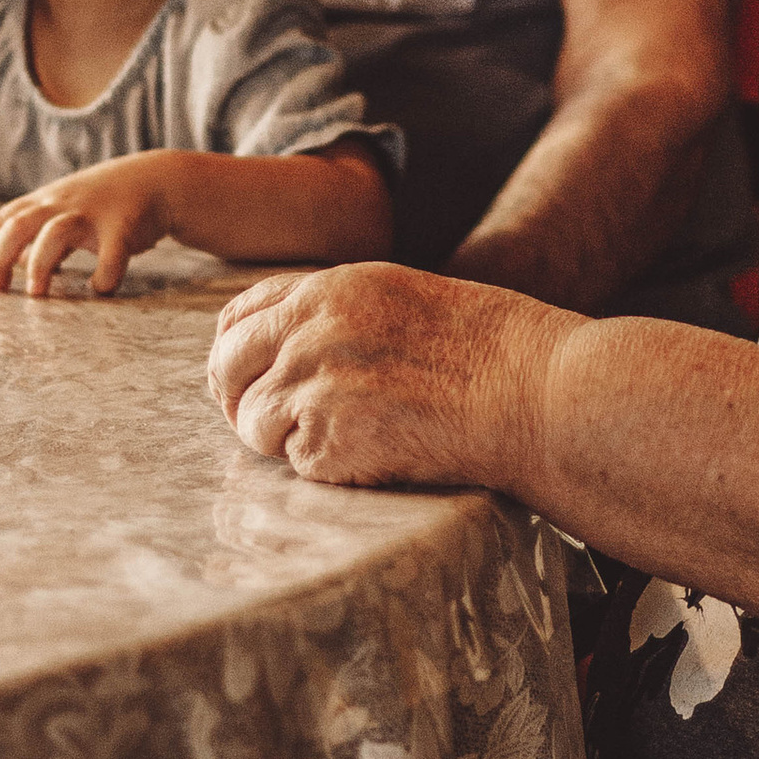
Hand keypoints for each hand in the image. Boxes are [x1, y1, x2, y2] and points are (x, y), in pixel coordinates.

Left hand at [0, 152, 177, 297]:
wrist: (155, 180)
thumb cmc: (100, 202)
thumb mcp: (63, 210)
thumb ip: (35, 234)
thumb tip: (9, 264)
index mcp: (44, 202)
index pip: (2, 219)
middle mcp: (62, 204)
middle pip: (19, 222)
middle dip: (1, 254)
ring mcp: (92, 214)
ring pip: (56, 232)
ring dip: (41, 263)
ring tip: (36, 293)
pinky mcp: (123, 227)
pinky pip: (112, 254)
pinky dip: (104, 275)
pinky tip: (99, 288)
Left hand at [206, 261, 560, 488]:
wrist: (533, 391)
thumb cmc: (488, 349)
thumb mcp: (400, 297)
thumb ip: (334, 314)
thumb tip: (282, 348)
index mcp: (328, 289)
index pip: (238, 317)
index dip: (235, 354)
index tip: (248, 379)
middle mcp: (308, 330)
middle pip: (224, 369)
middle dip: (239, 401)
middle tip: (272, 427)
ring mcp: (312, 384)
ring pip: (253, 424)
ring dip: (286, 440)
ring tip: (350, 438)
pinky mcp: (326, 439)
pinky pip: (295, 463)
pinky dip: (325, 469)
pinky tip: (375, 455)